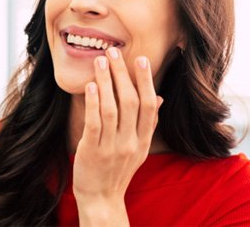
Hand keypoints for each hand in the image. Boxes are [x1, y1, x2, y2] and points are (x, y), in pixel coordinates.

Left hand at [73, 48, 162, 224]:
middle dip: (122, 74)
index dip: (145, 81)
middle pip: (131, 102)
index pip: (148, 106)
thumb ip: (148, 123)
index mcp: (143, 140)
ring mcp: (112, 148)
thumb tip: (159, 97)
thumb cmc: (118, 169)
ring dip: (106, 82)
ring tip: (100, 61)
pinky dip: (93, 103)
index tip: (140, 59)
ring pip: (112, 109)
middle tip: (113, 52)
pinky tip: (91, 86)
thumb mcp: (139, 148)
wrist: (102, 199)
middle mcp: (130, 143)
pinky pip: (94, 124)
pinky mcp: (92, 151)